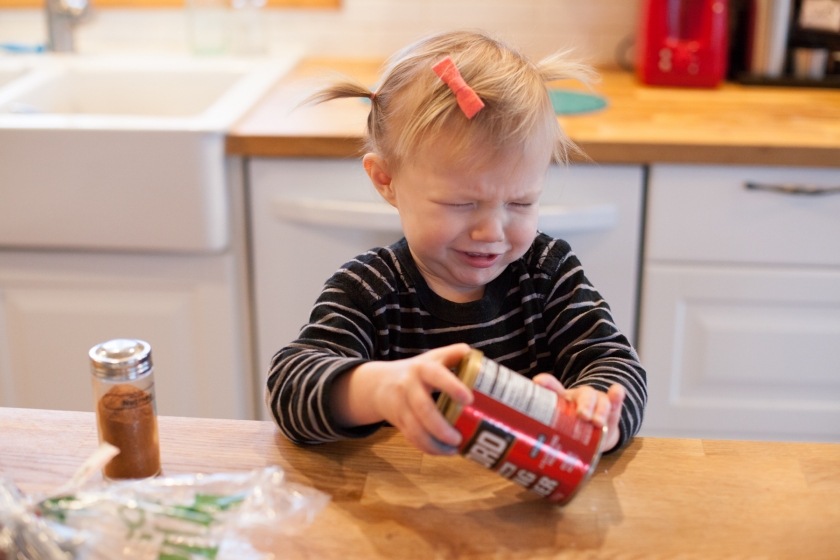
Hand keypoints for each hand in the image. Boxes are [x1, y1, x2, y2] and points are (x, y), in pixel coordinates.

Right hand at [332, 343, 472, 455]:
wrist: (380, 384)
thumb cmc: (416, 371)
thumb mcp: (432, 358)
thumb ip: (452, 354)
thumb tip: (472, 353)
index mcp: (422, 369)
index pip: (436, 375)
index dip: (452, 386)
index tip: (469, 399)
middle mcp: (409, 387)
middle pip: (423, 409)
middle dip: (441, 427)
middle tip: (459, 437)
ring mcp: (401, 406)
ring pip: (415, 429)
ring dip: (435, 444)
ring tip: (454, 449)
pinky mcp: (398, 422)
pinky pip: (412, 438)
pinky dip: (428, 448)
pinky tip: (444, 452)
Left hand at [532, 374, 625, 452]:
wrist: (595, 433)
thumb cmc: (571, 428)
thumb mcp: (559, 430)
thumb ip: (545, 432)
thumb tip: (522, 451)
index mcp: (562, 400)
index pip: (553, 388)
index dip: (546, 384)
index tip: (538, 382)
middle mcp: (579, 398)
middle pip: (582, 394)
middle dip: (583, 404)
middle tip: (582, 415)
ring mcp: (596, 402)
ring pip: (599, 399)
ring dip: (599, 409)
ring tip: (597, 422)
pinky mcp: (611, 411)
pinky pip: (615, 400)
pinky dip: (617, 395)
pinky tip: (617, 391)